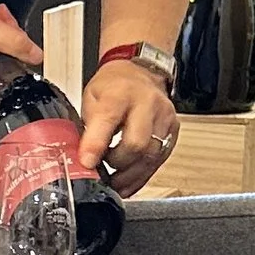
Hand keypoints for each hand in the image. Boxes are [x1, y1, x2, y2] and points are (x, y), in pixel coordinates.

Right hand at [0, 0, 41, 99]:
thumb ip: (17, 44)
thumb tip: (36, 56)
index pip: (7, 86)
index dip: (20, 66)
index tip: (25, 50)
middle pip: (5, 68)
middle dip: (13, 45)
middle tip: (10, 26)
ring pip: (1, 54)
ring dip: (6, 35)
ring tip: (1, 17)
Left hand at [79, 59, 177, 195]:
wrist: (140, 73)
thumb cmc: (114, 86)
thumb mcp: (91, 98)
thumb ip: (87, 126)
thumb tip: (81, 158)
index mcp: (120, 92)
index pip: (108, 119)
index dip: (96, 144)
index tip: (87, 163)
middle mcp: (147, 103)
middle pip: (136, 144)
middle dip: (116, 164)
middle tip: (101, 168)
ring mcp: (164, 117)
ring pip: (150, 157)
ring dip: (129, 175)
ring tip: (113, 181)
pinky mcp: (173, 131)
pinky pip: (159, 160)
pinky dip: (141, 176)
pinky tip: (128, 181)